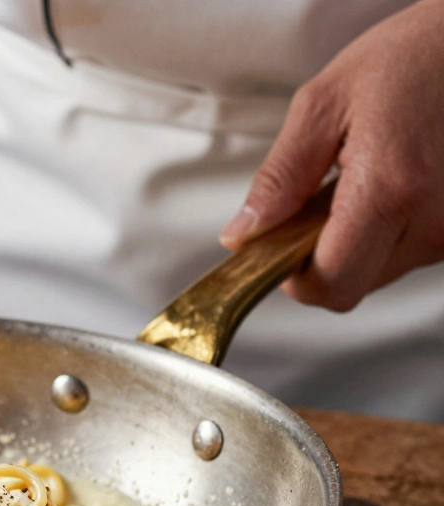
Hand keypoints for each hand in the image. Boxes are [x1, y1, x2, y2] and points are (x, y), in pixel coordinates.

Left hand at [219, 0, 443, 311]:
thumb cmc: (409, 59)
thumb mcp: (323, 105)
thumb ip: (279, 178)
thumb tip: (244, 234)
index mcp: (391, 190)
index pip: (331, 284)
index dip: (293, 274)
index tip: (276, 245)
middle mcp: (436, 221)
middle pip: (354, 283)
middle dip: (322, 254)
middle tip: (314, 202)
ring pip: (381, 270)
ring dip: (357, 240)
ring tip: (358, 180)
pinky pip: (411, 249)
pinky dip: (387, 229)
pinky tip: (388, 183)